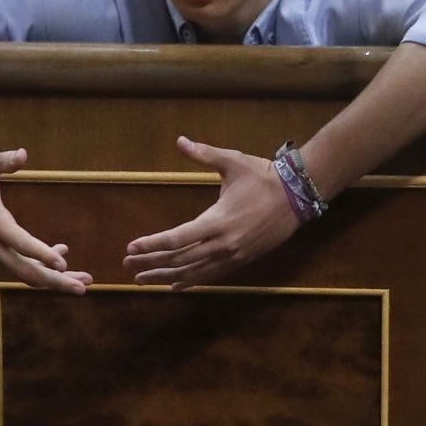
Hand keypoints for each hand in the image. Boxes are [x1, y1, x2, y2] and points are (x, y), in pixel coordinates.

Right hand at [0, 147, 91, 293]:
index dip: (41, 254)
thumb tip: (23, 154)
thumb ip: (3, 160)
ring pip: (25, 274)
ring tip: (83, 280)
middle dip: (56, 281)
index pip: (20, 244)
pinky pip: (20, 267)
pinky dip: (41, 266)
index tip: (64, 263)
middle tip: (83, 287)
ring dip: (54, 279)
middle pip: (26, 272)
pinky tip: (62, 254)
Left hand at [123, 136, 297, 289]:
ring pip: (193, 272)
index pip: (176, 239)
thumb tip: (181, 141)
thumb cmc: (263, 177)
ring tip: (142, 280)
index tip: (131, 248)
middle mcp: (222, 244)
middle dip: (151, 264)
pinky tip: (175, 285)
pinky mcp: (241, 261)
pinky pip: (211, 276)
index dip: (151, 245)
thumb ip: (204, 154)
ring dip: (165, 276)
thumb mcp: (233, 162)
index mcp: (217, 221)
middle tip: (127, 267)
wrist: (297, 197)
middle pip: (179, 260)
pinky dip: (191, 280)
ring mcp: (232, 256)